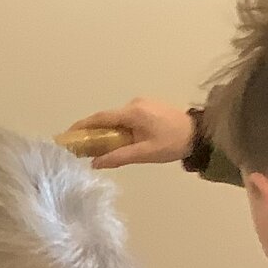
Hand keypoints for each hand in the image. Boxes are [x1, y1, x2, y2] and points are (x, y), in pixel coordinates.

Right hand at [71, 99, 192, 168]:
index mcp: (133, 112)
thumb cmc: (173, 143)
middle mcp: (135, 104)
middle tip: (80, 148)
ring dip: (106, 132)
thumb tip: (94, 163)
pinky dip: (117, 129)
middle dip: (92, 132)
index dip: (81, 126)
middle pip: (106, 118)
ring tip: (99, 149)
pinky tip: (117, 141)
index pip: (100, 118)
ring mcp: (142, 104)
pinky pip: (125, 118)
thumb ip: (118, 157)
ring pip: (116, 119)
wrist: (200, 133)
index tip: (67, 135)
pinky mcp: (148, 107)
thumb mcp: (144, 153)